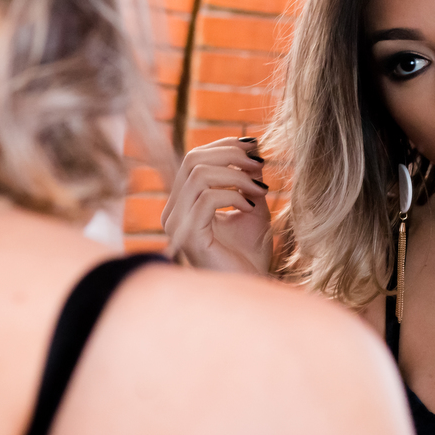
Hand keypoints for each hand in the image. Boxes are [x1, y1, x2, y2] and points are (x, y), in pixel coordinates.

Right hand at [161, 137, 271, 273]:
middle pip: (192, 160)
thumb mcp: (251, 207)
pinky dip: (234, 195)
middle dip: (230, 155)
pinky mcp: (189, 236)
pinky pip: (207, 198)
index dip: (224, 146)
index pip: (193, 159)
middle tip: (260, 165)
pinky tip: (251, 206)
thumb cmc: (250, 254)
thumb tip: (252, 147)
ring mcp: (178, 224)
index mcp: (184, 203)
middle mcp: (174, 211)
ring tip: (260, 188)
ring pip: (199, 175)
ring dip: (235, 175)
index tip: (255, 148)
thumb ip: (247, 179)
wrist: (252, 289)